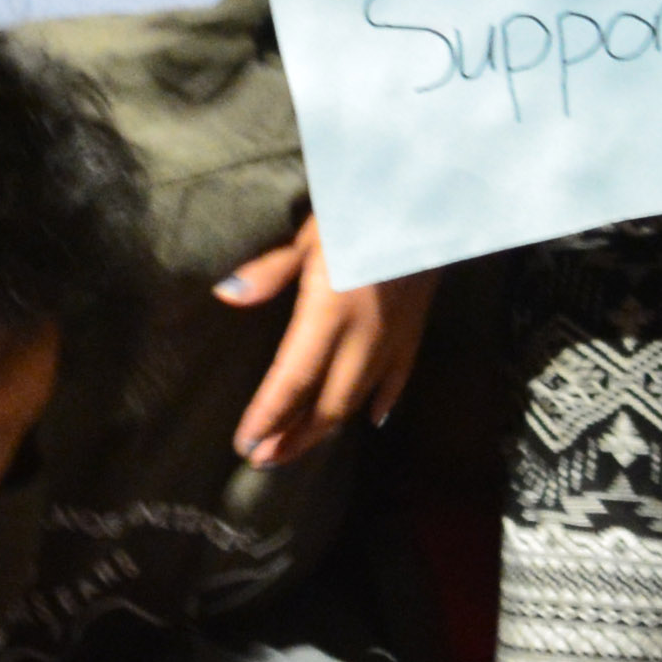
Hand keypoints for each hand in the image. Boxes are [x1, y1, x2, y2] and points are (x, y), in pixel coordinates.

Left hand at [214, 213, 430, 467]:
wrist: (434, 204)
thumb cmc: (362, 213)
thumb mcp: (310, 236)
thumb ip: (271, 271)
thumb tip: (227, 295)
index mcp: (330, 314)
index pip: (293, 380)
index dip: (269, 416)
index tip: (245, 444)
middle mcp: (362, 338)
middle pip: (327, 403)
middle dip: (294, 436)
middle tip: (263, 458)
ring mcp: (393, 339)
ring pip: (358, 399)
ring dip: (327, 428)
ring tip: (298, 445)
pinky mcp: (415, 331)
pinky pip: (399, 378)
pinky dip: (382, 402)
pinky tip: (370, 420)